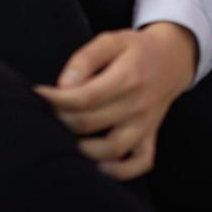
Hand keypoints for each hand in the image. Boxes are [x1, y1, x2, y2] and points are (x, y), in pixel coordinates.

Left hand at [33, 22, 197, 179]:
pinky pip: (139, 163)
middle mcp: (138, 105)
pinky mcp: (151, 137)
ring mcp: (146, 125)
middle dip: (62, 120)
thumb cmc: (136, 49)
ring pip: (112, 149)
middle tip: (47, 112)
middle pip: (91, 123)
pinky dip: (119, 171)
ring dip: (82, 149)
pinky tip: (98, 164)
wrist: (173, 59)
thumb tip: (64, 85)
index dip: (56, 100)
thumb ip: (85, 59)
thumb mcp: (111, 40)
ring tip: (64, 137)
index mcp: (127, 77)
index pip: (85, 97)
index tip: (38, 94)